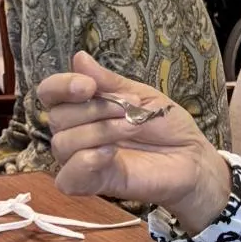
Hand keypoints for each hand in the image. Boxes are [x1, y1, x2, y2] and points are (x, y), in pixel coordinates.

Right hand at [38, 52, 231, 233]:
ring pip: (62, 143)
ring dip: (100, 131)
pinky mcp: (92, 184)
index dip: (61, 86)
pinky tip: (109, 153)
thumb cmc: (165, 124)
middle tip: (129, 110)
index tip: (88, 86)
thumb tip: (79, 58)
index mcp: (83, 106)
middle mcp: (76, 132)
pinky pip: (68, 177)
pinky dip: (85, 162)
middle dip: (95, 109)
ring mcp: (81, 159)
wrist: (190, 156)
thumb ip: (108, 82)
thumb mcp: (141, 95)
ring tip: (131, 128)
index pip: (50, 93)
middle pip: (57, 117)